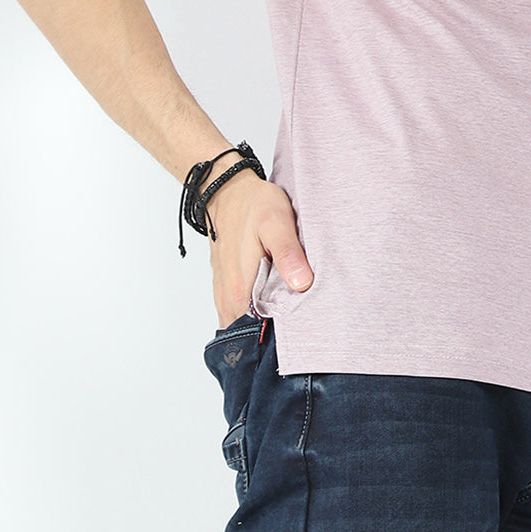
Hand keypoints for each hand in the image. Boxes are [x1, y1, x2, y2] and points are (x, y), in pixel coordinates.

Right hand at [204, 172, 313, 328]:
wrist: (227, 191)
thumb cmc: (254, 205)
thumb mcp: (277, 223)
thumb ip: (289, 254)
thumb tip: (302, 284)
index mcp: (241, 289)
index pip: (260, 335)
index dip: (283, 340)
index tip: (305, 336)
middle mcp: (229, 298)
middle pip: (252, 335)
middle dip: (275, 338)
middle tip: (304, 330)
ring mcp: (225, 293)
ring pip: (244, 326)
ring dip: (265, 327)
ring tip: (293, 321)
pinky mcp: (225, 287)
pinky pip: (238, 314)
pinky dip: (255, 315)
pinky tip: (275, 306)